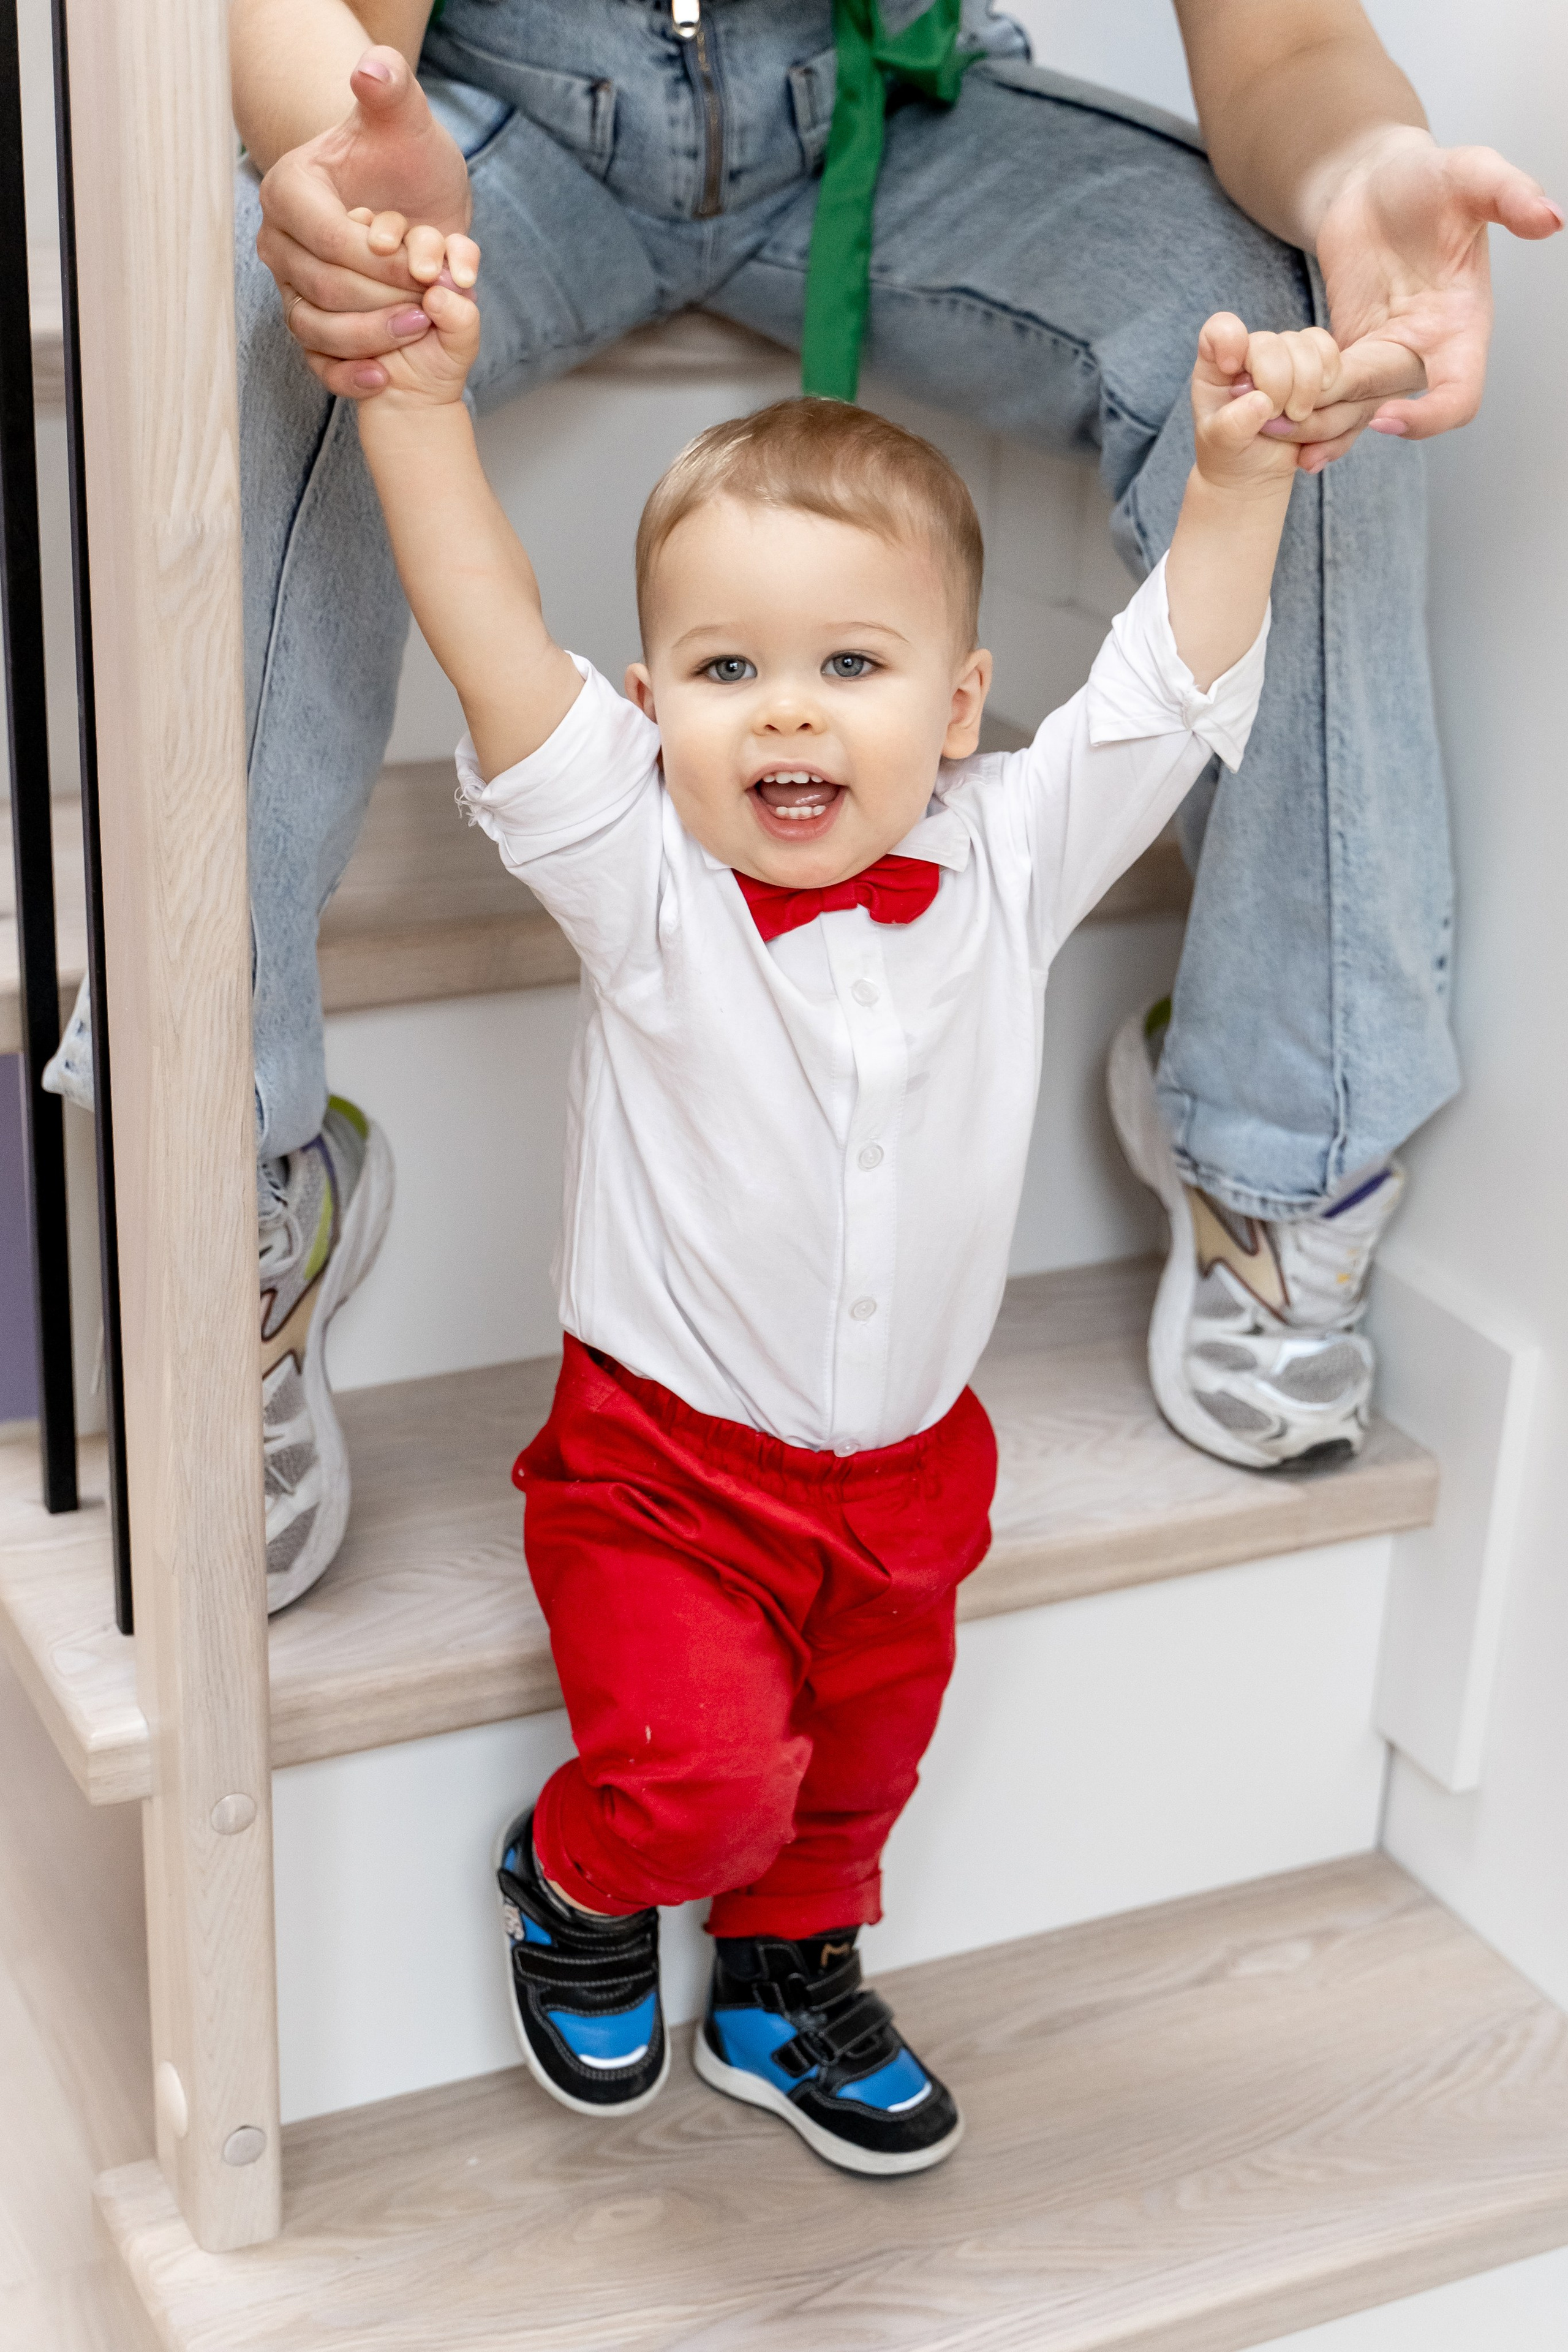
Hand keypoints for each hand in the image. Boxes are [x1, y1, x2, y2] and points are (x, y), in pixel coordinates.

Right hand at [258, 47, 471, 397]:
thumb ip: (392, 91)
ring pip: (319, 328)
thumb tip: (372, 70)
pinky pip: (317, 360)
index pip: (328, 239)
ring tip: (421, 327)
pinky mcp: (306, 323)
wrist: (408, 200)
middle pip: (325, 288)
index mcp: (290, 191)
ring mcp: (289, 285)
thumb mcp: (407, 122)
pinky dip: (348, 375)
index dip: (379, 261)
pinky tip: (384, 377)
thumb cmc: (405, 160)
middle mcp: (277, 241)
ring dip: (374, 337)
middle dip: (383, 300)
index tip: (423, 265)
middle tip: (431, 302)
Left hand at [1190, 312, 1343, 492]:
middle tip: (1275, 418)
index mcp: (1218, 364)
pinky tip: (1315, 410)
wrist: (1256, 470)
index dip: (1229, 340)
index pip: (1220, 330)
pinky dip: (1331, 386)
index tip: (1230, 368)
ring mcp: (1285, 356)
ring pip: (1310, 347)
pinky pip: (1333, 357)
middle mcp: (1252, 353)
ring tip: (1296, 418)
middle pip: (1274, 343)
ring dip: (1308, 389)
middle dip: (1279, 386)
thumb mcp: (1220, 446)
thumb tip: (1260, 403)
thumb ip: (1231, 426)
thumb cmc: (1230, 453)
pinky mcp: (1314, 366)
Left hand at [1274, 128, 1561, 467]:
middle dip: (1339, 416)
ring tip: (1267, 428)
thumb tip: (1552, 218)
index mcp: (1463, 326)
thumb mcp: (1473, 174)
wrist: (1378, 182)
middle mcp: (1425, 352)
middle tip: (1288, 416)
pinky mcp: (1345, 353)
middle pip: (1385, 406)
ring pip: (1351, 413)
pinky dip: (1299, 414)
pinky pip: (1326, 397)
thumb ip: (1510, 195)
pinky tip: (1265, 427)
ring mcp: (1383, 357)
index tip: (1385, 415)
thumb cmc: (1430, 179)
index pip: (1460, 396)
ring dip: (1311, 426)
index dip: (1428, 418)